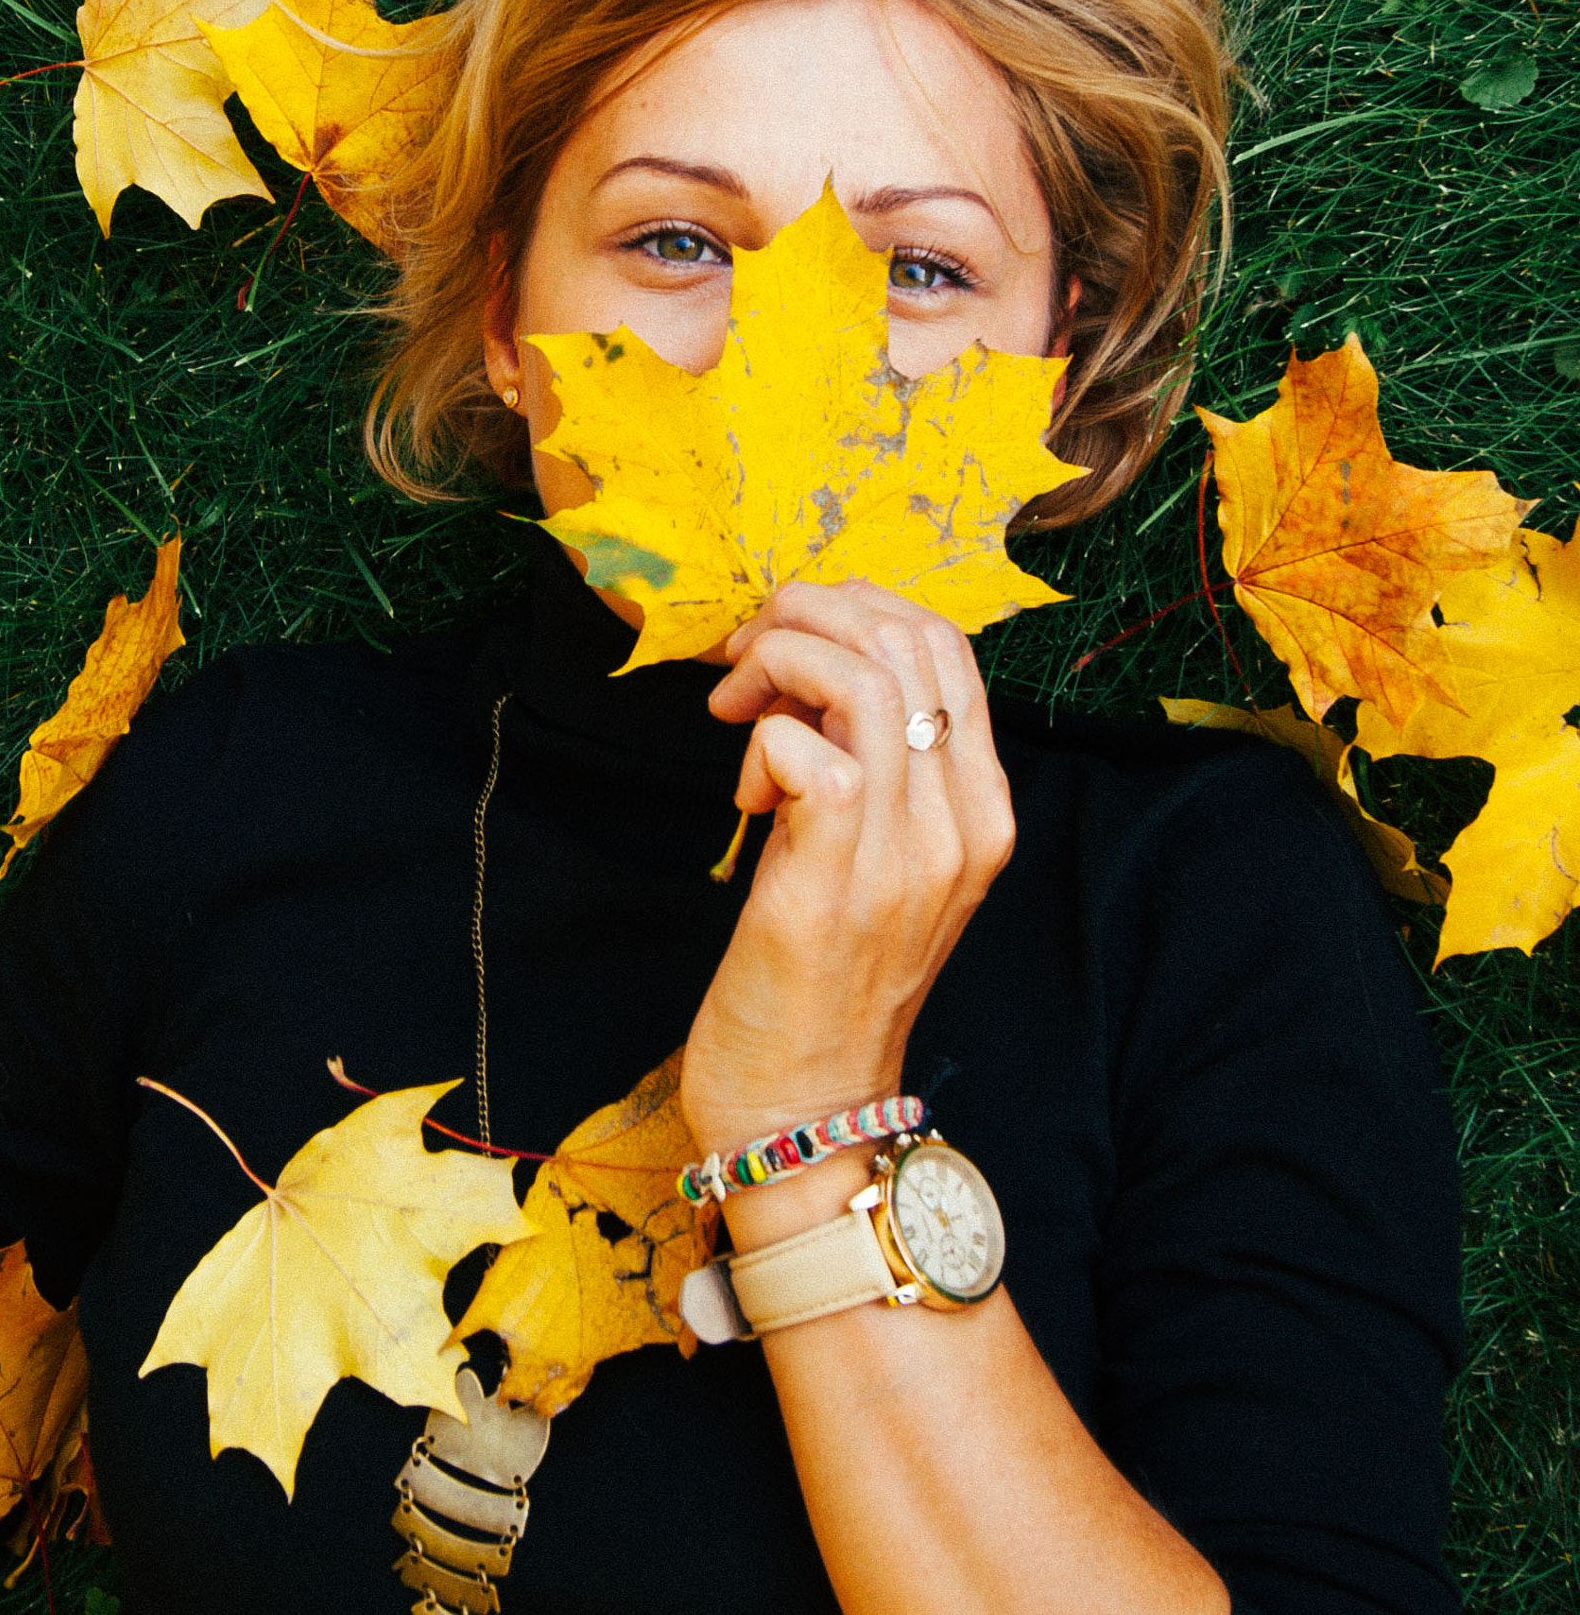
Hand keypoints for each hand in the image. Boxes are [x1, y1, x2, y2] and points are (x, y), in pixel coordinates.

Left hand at [680, 581, 1015, 1208]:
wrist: (807, 1108)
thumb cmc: (825, 976)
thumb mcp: (876, 857)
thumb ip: (870, 765)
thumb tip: (806, 667)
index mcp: (981, 811)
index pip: (947, 646)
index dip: (857, 609)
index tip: (788, 638)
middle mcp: (958, 827)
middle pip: (908, 642)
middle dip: (809, 614)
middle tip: (746, 658)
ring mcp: (902, 859)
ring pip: (862, 681)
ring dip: (777, 661)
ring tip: (737, 707)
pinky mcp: (830, 887)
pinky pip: (808, 753)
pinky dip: (763, 740)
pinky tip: (746, 793)